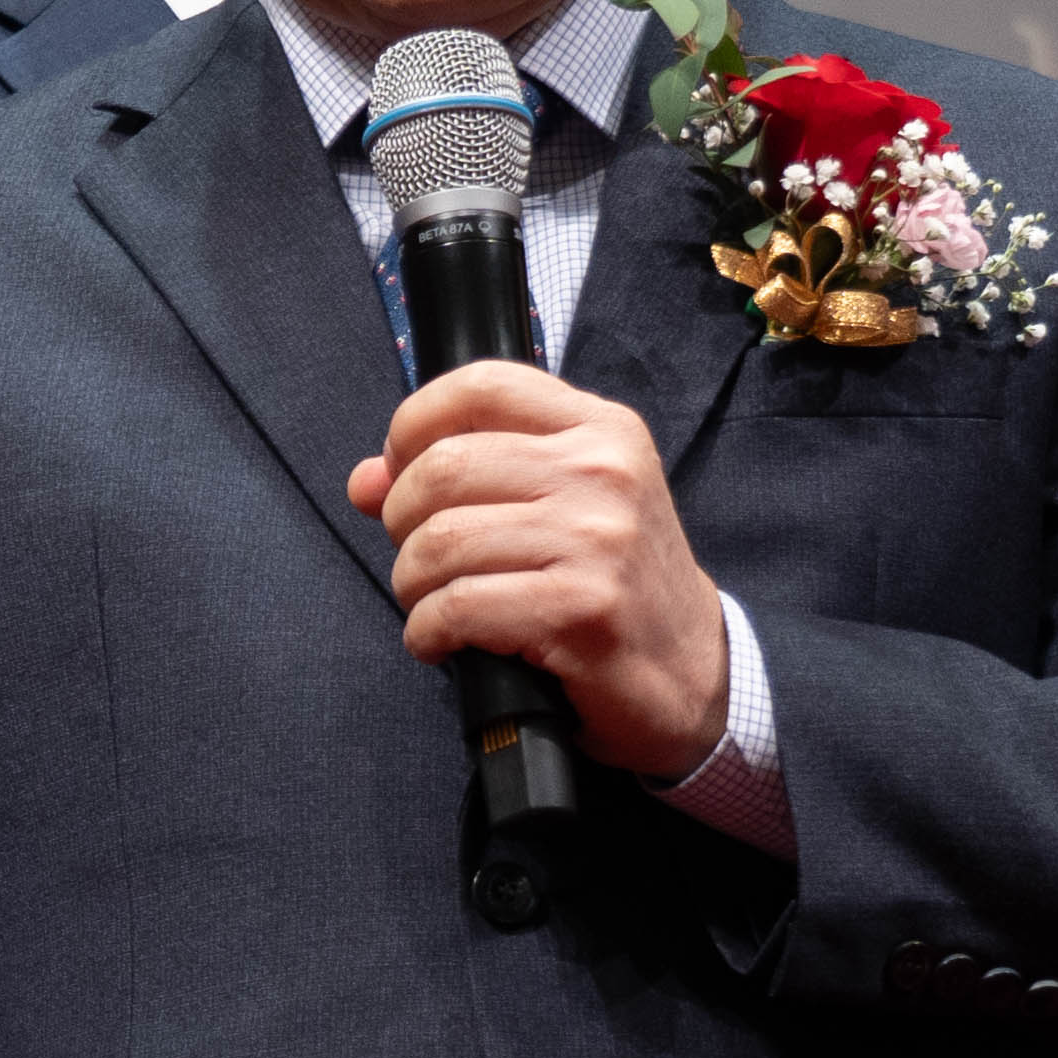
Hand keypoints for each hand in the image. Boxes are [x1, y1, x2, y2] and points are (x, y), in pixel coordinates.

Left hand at [342, 363, 728, 774]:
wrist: (693, 672)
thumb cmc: (615, 584)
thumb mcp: (562, 506)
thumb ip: (469, 478)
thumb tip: (365, 480)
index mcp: (600, 430)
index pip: (481, 385)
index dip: (414, 425)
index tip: (400, 469)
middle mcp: (602, 473)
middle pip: (443, 467)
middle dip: (402, 520)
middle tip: (418, 557)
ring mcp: (595, 539)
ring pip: (439, 541)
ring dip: (411, 583)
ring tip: (430, 604)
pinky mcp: (580, 608)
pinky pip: (456, 606)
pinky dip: (427, 631)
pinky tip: (442, 642)